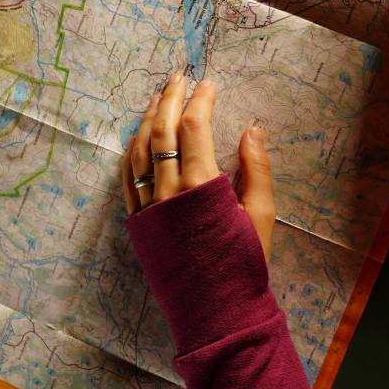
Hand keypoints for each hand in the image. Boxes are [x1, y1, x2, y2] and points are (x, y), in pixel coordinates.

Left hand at [121, 73, 275, 259]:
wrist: (216, 313)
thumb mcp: (261, 215)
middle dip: (169, 98)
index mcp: (201, 186)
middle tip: (178, 76)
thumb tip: (252, 128)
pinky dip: (131, 151)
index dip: (201, 99)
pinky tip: (138, 138)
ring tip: (156, 98)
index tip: (209, 83)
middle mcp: (168, 192)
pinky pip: (127, 178)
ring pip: (138, 151)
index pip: (194, 127)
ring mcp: (148, 207)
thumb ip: (256, 168)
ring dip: (146, 119)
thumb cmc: (245, 264)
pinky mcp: (137, 223)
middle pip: (161, 131)